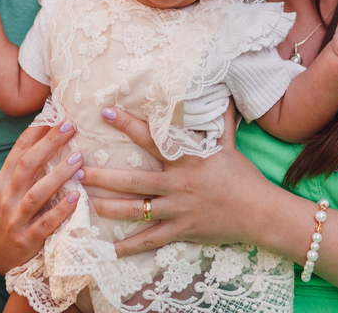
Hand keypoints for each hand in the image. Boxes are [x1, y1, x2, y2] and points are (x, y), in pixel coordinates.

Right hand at [0, 120, 83, 272]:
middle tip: (71, 126)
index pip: (18, 151)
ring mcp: (15, 219)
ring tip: (79, 158)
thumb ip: (25, 169)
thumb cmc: (10, 217)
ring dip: (58, 174)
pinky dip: (60, 210)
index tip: (55, 112)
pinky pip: (45, 223)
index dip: (36, 131)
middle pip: (28, 165)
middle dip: (49, 144)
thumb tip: (49, 137)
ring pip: (37, 193)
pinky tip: (76, 198)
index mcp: (2, 182)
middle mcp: (6, 197)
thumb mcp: (9, 191)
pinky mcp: (26, 240)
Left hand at [81, 103, 273, 257]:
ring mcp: (178, 210)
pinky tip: (109, 248)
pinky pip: (151, 240)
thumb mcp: (229, 143)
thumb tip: (221, 89)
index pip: (152, 137)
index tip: (104, 112)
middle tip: (76, 170)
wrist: (260, 212)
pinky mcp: (182, 231)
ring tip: (83, 202)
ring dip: (107, 207)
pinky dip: (130, 246)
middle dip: (102, 176)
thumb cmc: (243, 175)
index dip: (128, 124)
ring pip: (135, 210)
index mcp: (187, 159)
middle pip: (133, 180)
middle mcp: (178, 184)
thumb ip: (218, 118)